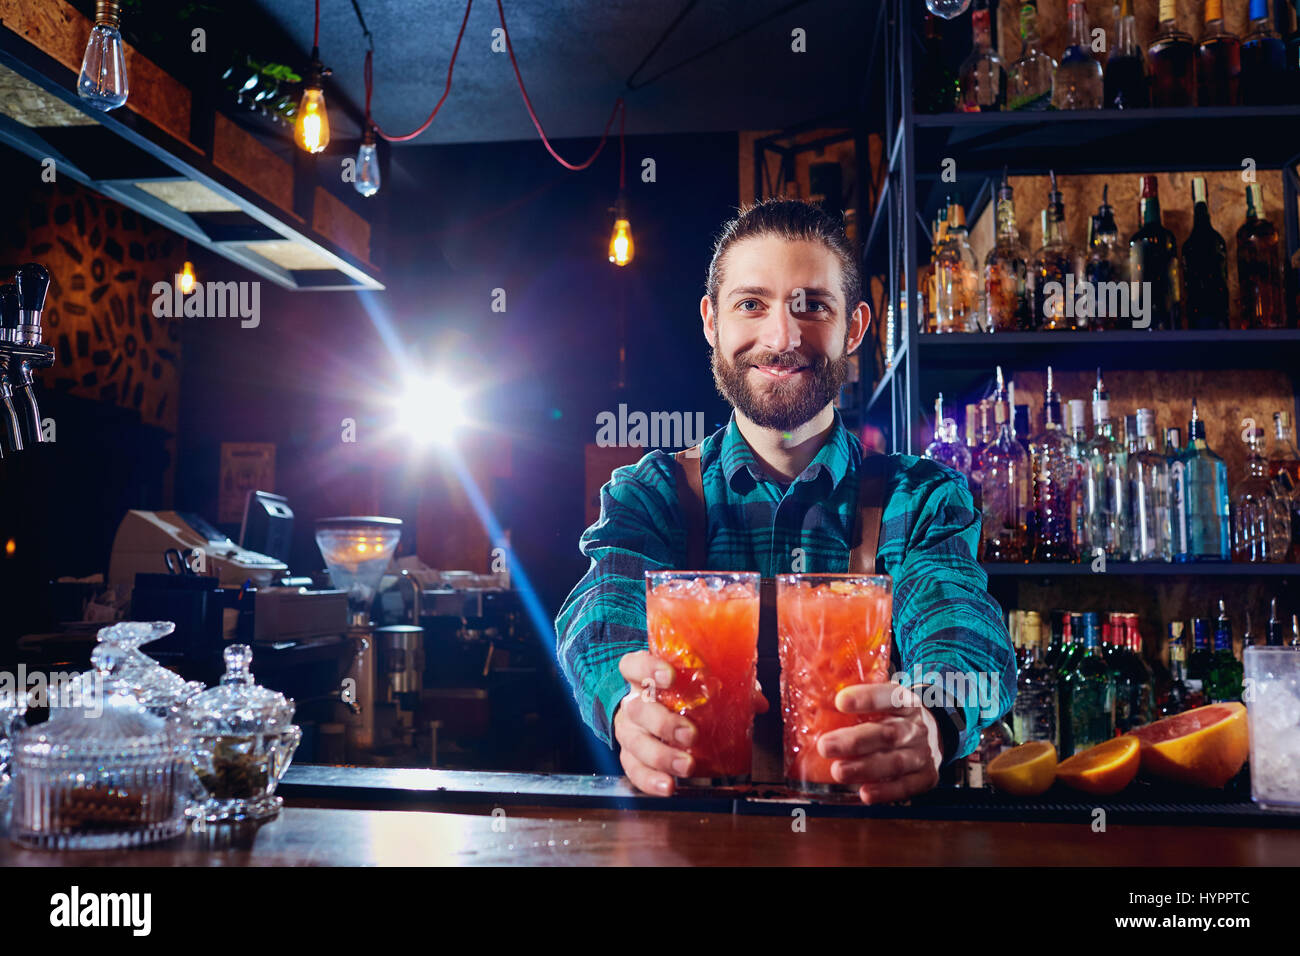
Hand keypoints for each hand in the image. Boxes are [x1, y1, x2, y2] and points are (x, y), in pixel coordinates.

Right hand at [614, 650, 767, 795]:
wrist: (656, 714)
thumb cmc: (679, 695)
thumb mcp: (702, 684)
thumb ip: (728, 686)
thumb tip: (758, 702)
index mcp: (644, 677)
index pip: (634, 665)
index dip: (648, 668)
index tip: (670, 676)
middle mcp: (632, 703)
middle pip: (637, 709)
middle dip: (664, 723)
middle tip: (690, 734)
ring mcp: (629, 731)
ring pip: (635, 742)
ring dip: (661, 756)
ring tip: (686, 766)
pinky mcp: (630, 757)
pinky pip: (634, 770)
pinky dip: (650, 780)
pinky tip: (668, 786)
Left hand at [815, 682, 942, 803]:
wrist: (935, 736)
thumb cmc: (896, 717)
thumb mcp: (886, 701)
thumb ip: (859, 700)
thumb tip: (811, 698)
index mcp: (906, 702)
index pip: (890, 696)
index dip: (867, 698)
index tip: (840, 701)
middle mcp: (916, 727)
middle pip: (887, 734)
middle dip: (854, 741)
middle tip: (824, 746)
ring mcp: (923, 753)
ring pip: (896, 762)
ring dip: (865, 769)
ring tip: (838, 772)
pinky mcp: (927, 777)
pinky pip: (907, 786)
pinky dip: (886, 792)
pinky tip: (864, 793)